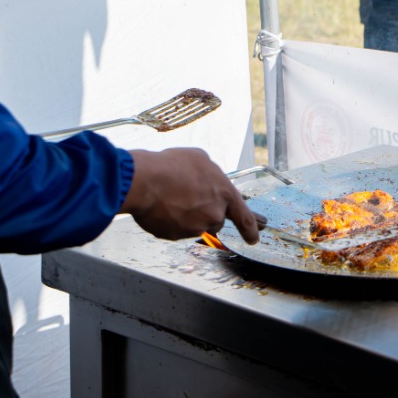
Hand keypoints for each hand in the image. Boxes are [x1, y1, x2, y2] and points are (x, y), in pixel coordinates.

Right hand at [122, 148, 258, 243]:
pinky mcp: (175, 236)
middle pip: (215, 220)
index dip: (251, 229)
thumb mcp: (199, 159)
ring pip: (194, 225)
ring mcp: (195, 228)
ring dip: (186, 215)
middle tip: (187, 196)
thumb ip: (211, 174)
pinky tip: (161, 206)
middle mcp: (214, 214)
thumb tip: (209, 181)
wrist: (143, 181)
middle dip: (205, 212)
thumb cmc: (171, 166)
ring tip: (170, 196)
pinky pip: (176, 229)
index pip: (244, 217)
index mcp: (224, 194)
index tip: (254, 238)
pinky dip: (170, 220)